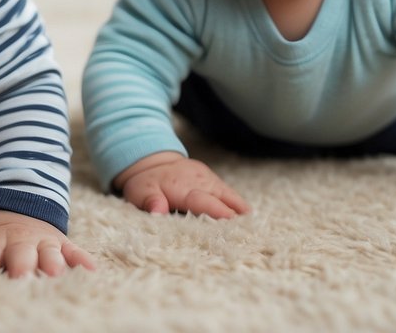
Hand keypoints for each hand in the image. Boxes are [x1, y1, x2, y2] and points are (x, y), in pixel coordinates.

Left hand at [0, 210, 95, 276]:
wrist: (24, 205)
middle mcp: (21, 242)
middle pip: (20, 258)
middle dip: (21, 271)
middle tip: (20, 285)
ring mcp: (44, 243)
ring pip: (50, 257)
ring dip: (53, 269)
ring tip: (55, 282)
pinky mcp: (63, 245)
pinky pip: (76, 252)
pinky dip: (83, 262)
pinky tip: (90, 273)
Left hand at [113, 151, 249, 218]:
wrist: (152, 159)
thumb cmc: (146, 182)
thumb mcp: (139, 191)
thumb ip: (149, 201)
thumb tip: (158, 212)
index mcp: (183, 188)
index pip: (204, 202)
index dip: (219, 213)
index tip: (233, 225)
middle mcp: (201, 183)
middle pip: (223, 200)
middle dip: (236, 217)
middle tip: (251, 235)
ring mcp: (210, 180)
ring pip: (230, 195)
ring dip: (241, 211)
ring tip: (255, 230)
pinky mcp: (214, 181)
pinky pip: (229, 193)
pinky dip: (239, 205)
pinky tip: (249, 219)